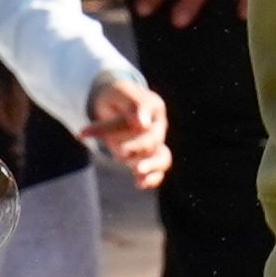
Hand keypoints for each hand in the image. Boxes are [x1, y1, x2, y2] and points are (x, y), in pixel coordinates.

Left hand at [80, 71, 172, 186]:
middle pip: (152, 139)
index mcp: (153, 105)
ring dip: (151, 166)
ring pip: (162, 158)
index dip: (143, 117)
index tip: (140, 123)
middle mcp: (157, 126)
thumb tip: (142, 123)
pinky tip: (139, 184)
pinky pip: (156, 172)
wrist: (114, 104)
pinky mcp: (146, 158)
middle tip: (121, 153)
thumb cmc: (116, 96)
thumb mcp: (119, 92)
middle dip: (138, 147)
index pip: (145, 111)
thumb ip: (131, 105)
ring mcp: (154, 144)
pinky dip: (151, 179)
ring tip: (136, 172)